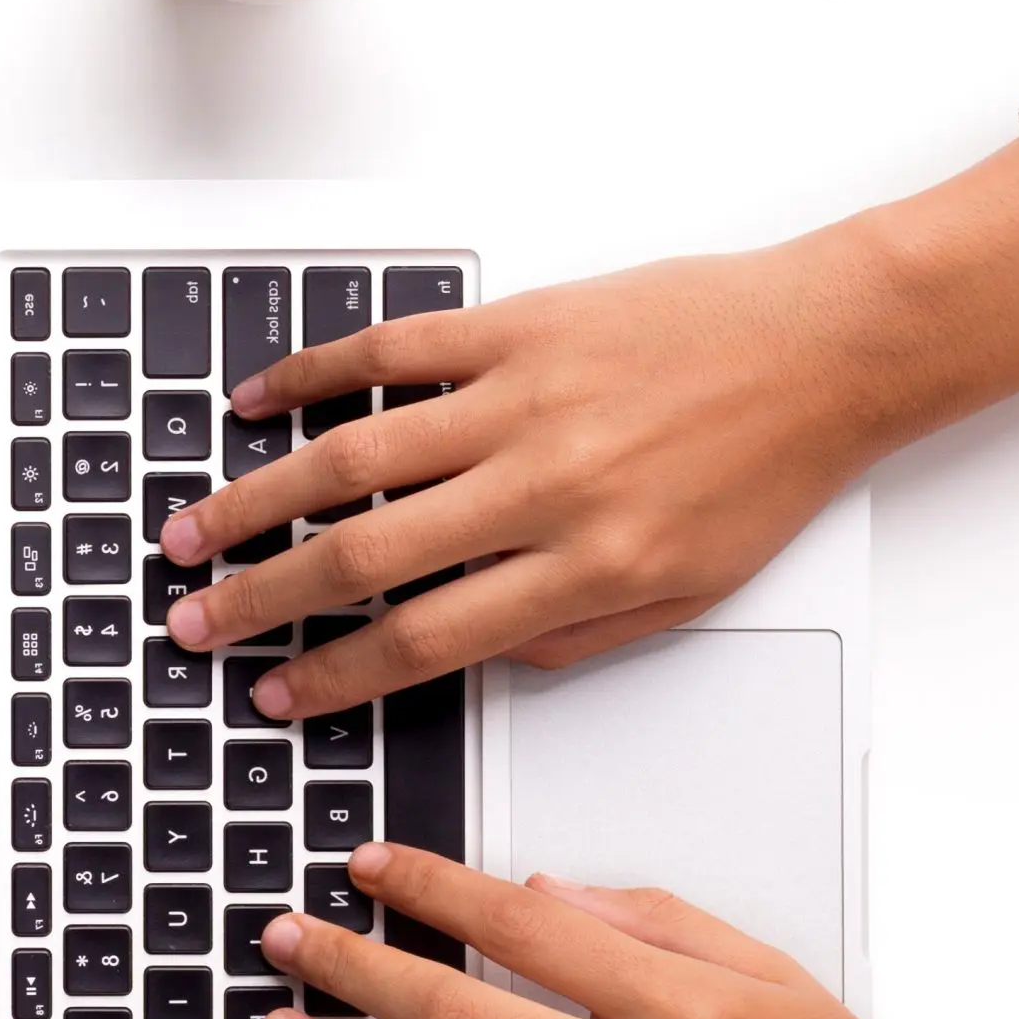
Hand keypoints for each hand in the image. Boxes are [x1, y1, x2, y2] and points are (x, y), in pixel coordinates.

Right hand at [155, 234, 883, 720]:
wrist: (825, 350)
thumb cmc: (763, 469)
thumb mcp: (685, 595)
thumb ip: (571, 635)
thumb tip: (472, 654)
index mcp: (587, 567)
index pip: (426, 641)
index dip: (336, 676)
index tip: (277, 693)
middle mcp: (544, 486)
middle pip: (364, 557)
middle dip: (261, 599)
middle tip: (196, 621)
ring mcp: (522, 398)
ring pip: (354, 455)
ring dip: (256, 498)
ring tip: (194, 530)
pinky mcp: (518, 325)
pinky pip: (391, 350)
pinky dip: (312, 374)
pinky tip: (257, 402)